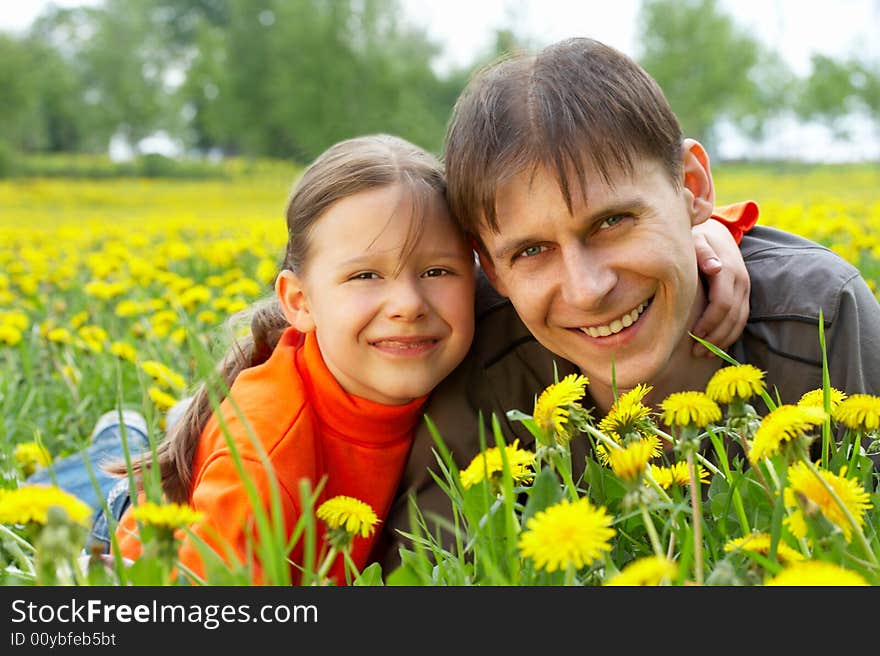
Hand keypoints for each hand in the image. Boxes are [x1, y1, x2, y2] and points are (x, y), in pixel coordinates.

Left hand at [691, 218, 749, 356]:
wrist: (715, 232)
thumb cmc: (696, 239)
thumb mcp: (695, 240)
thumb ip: (702, 252)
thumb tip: (715, 267)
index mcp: (728, 269)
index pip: (723, 303)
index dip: (709, 322)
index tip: (693, 335)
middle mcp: (741, 281)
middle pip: (732, 316)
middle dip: (715, 337)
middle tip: (695, 352)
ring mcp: (745, 289)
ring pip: (740, 321)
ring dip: (723, 340)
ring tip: (704, 354)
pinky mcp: (744, 295)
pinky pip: (742, 320)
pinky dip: (730, 335)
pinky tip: (716, 347)